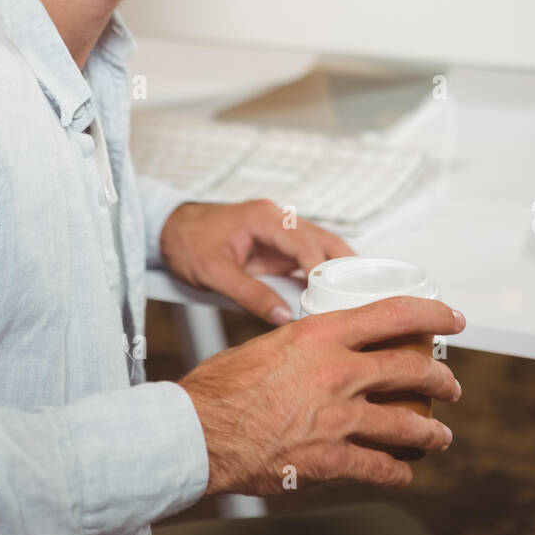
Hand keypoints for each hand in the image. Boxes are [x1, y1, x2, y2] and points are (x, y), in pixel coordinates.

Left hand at [159, 198, 354, 323]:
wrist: (170, 229)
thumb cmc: (188, 244)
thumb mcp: (215, 274)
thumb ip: (251, 295)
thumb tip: (284, 317)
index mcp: (263, 218)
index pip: (304, 243)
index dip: (322, 269)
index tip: (333, 294)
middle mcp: (277, 218)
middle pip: (323, 239)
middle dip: (344, 265)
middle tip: (363, 291)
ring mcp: (279, 228)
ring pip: (321, 244)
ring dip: (338, 267)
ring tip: (358, 293)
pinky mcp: (277, 241)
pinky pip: (307, 254)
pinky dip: (322, 270)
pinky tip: (333, 291)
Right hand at [180, 296, 465, 495]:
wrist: (197, 432)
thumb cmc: (220, 388)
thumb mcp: (267, 344)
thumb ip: (303, 345)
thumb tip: (319, 348)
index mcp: (320, 333)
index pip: (394, 313)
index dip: (433, 313)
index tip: (453, 318)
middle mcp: (337, 370)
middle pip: (409, 369)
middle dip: (440, 379)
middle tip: (450, 385)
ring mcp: (337, 416)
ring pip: (406, 422)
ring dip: (430, 431)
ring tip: (441, 435)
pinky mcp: (330, 458)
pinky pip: (379, 466)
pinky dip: (397, 471)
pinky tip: (404, 472)